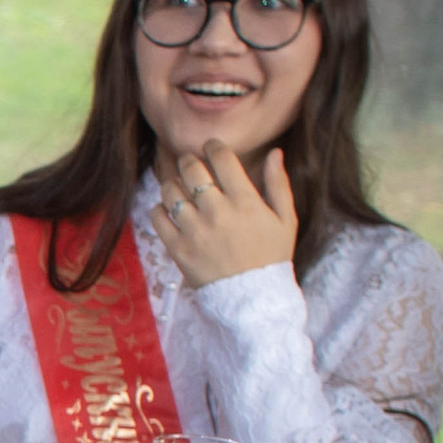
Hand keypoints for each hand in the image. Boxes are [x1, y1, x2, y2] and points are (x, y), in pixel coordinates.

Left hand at [152, 140, 296, 288]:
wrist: (252, 297)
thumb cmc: (271, 256)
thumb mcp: (285, 219)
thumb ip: (278, 184)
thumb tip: (275, 152)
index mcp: (245, 201)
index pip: (222, 159)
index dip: (214, 146)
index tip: (211, 146)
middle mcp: (217, 211)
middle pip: (192, 170)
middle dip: (188, 160)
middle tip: (189, 161)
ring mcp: (194, 229)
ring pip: (171, 191)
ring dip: (172, 182)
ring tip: (178, 184)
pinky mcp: (177, 247)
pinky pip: (157, 217)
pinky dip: (159, 208)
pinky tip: (168, 209)